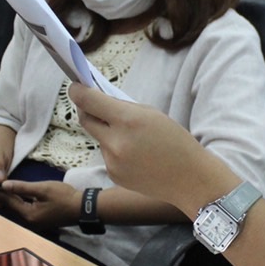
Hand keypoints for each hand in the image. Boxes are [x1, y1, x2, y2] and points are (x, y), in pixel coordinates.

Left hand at [0, 180, 78, 230]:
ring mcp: (34, 221)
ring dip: (5, 199)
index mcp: (28, 214)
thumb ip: (22, 187)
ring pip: (15, 207)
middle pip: (9, 206)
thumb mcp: (43, 189)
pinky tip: (10, 195)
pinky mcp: (39, 218)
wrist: (83, 207)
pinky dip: (15, 200)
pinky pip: (23, 208)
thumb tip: (4, 185)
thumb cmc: (65, 197)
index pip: (7, 201)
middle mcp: (29, 220)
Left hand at [69, 83, 229, 213]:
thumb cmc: (176, 142)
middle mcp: (116, 142)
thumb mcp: (152, 114)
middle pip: (86, 120)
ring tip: (135, 141)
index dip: (78, 92)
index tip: (75, 87)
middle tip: (93, 105)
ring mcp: (113, 161)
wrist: (190, 178)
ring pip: (99, 139)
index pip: (89, 101)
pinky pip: (107, 156)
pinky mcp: (114, 175)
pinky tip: (136, 156)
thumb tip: (100, 102)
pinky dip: (116, 152)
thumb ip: (124, 107)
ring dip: (108, 134)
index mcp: (128, 120)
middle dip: (88, 111)